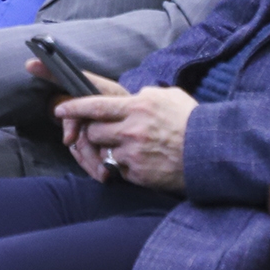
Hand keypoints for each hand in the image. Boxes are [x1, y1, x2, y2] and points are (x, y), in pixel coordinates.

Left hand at [48, 68, 193, 192]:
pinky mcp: (138, 173)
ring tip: (130, 147)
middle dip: (95, 131)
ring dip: (109, 149)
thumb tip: (132, 97)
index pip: (94, 105)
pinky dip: (125, 166)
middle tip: (109, 132)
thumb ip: (144, 95)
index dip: (73, 107)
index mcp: (137, 106)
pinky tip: (143, 161)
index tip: (60, 109)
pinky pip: (119, 169)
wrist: (210, 153)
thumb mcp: (167, 97)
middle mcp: (131, 129)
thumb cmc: (190, 121)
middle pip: (94, 131)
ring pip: (104, 151)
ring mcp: (133, 153)